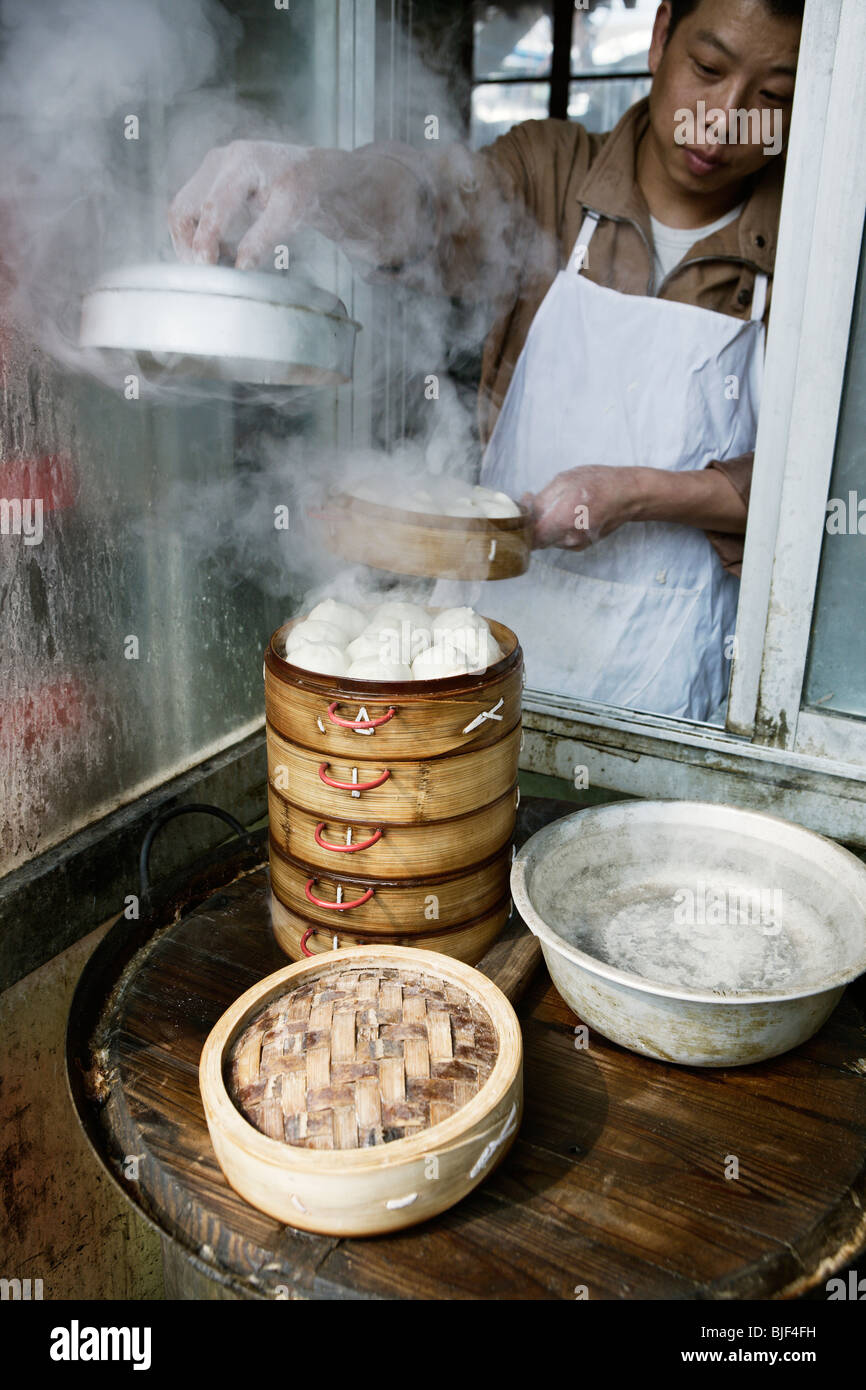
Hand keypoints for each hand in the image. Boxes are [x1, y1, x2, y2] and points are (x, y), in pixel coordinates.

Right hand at [168, 140, 313, 268]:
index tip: (208, 270)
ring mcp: (209, 168)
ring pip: (181, 211)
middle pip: (183, 208)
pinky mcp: (207, 180)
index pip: (212, 207)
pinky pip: (189, 212)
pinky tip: (222, 250)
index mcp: (243, 162)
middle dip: (189, 245)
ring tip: (220, 262)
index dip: (205, 242)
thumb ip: (263, 240)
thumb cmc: (303, 191)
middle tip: (208, 273)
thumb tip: (240, 267)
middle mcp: (219, 160)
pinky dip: (198, 235)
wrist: (307, 173)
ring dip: (191, 242)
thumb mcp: (290, 216)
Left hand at [523, 466, 643, 550]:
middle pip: (536, 539)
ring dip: (545, 526)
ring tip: (556, 507)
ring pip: (547, 540)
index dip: (520, 524)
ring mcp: (576, 545)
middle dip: (531, 524)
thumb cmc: (598, 483)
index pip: (527, 535)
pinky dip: (557, 529)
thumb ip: (541, 498)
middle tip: (535, 505)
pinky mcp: (581, 546)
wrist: (628, 495)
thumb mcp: (565, 481)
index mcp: (561, 519)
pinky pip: (560, 540)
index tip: (522, 510)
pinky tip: (567, 514)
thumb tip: (524, 506)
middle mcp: (568, 538)